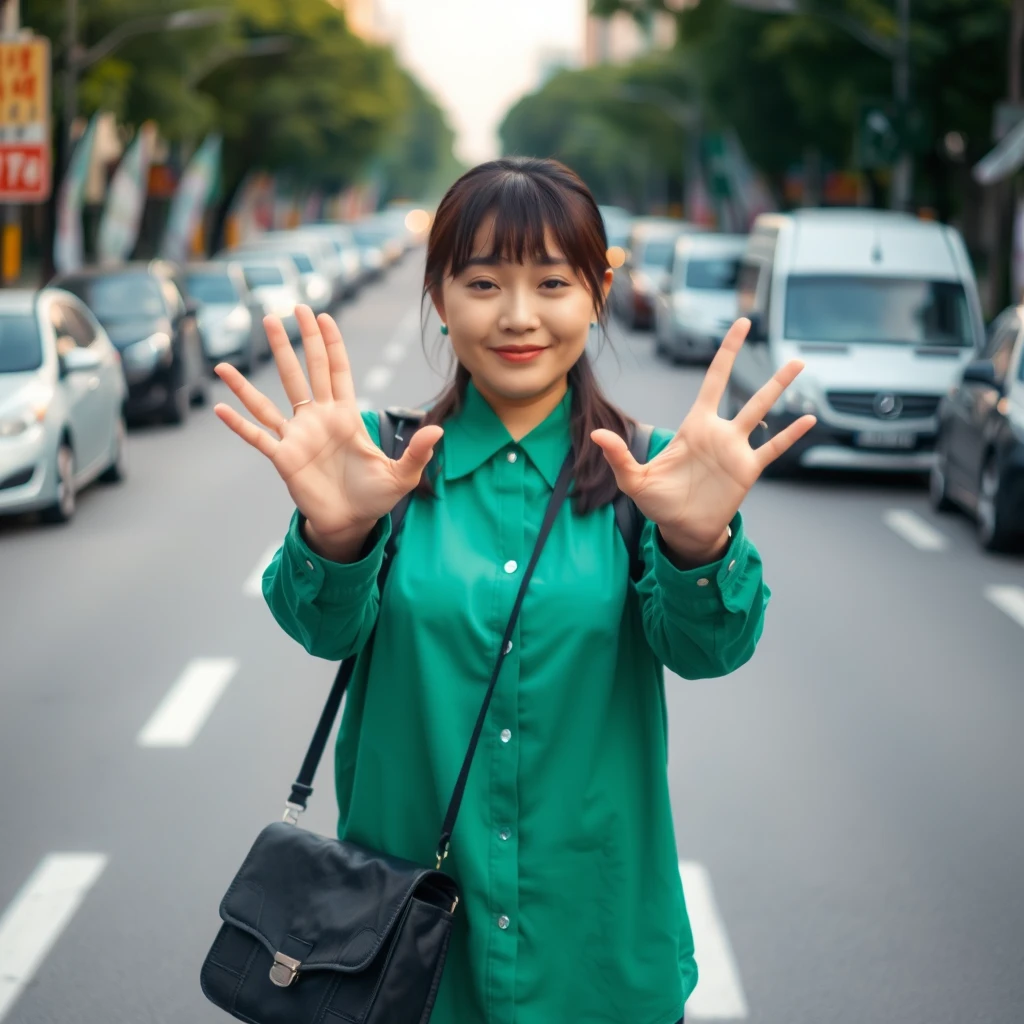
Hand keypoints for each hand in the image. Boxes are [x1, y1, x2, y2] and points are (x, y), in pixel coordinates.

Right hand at [213, 305, 442, 558]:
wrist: (352, 523)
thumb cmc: (375, 497)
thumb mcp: (402, 475)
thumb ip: (417, 452)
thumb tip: (438, 429)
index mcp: (345, 416)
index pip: (336, 371)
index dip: (330, 344)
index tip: (322, 316)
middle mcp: (318, 420)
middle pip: (304, 372)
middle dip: (297, 341)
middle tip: (288, 309)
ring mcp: (297, 437)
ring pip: (270, 401)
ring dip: (247, 382)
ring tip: (223, 363)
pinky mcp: (283, 458)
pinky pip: (257, 437)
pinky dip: (238, 424)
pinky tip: (219, 407)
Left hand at [591, 318, 815, 563]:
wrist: (681, 529)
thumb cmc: (658, 502)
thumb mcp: (635, 479)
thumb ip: (619, 455)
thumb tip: (597, 434)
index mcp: (694, 426)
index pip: (714, 380)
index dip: (727, 353)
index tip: (740, 326)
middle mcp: (719, 432)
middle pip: (742, 389)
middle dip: (749, 359)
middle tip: (765, 330)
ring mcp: (736, 449)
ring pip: (762, 410)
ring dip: (779, 387)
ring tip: (799, 363)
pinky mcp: (747, 470)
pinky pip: (774, 448)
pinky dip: (790, 435)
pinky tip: (809, 419)